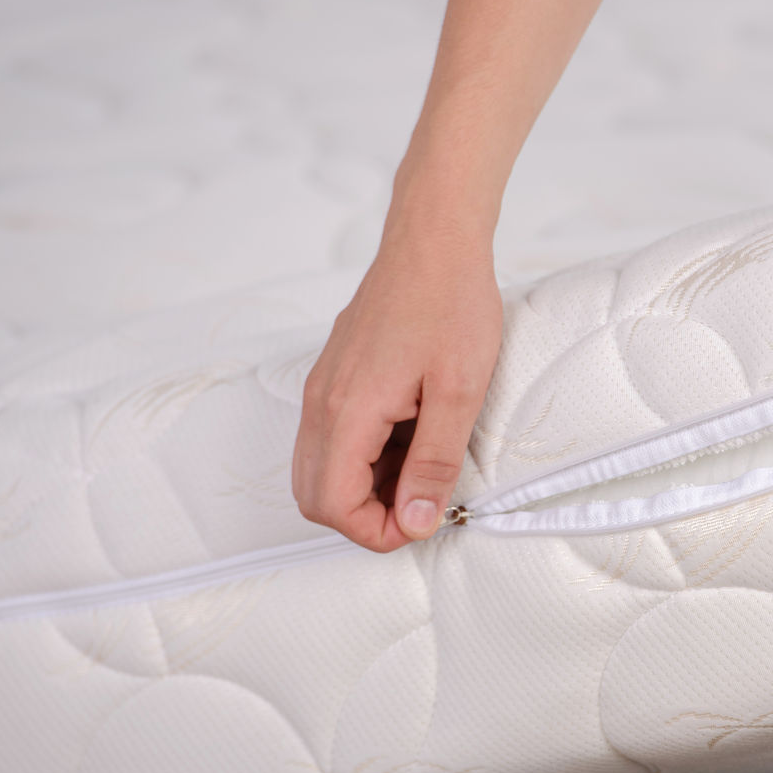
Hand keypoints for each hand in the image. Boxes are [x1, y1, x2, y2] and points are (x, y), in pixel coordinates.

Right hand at [292, 216, 502, 551]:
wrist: (432, 241)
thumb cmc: (451, 305)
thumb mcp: (459, 392)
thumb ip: (434, 463)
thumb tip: (417, 523)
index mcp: (348, 410)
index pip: (331, 504)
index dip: (376, 532)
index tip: (422, 521)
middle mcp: (322, 402)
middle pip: (313, 495)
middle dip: (365, 516)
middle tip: (421, 503)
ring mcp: (323, 388)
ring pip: (320, 469)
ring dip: (366, 486)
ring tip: (424, 466)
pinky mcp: (334, 378)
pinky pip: (332, 438)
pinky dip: (365, 457)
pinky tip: (412, 437)